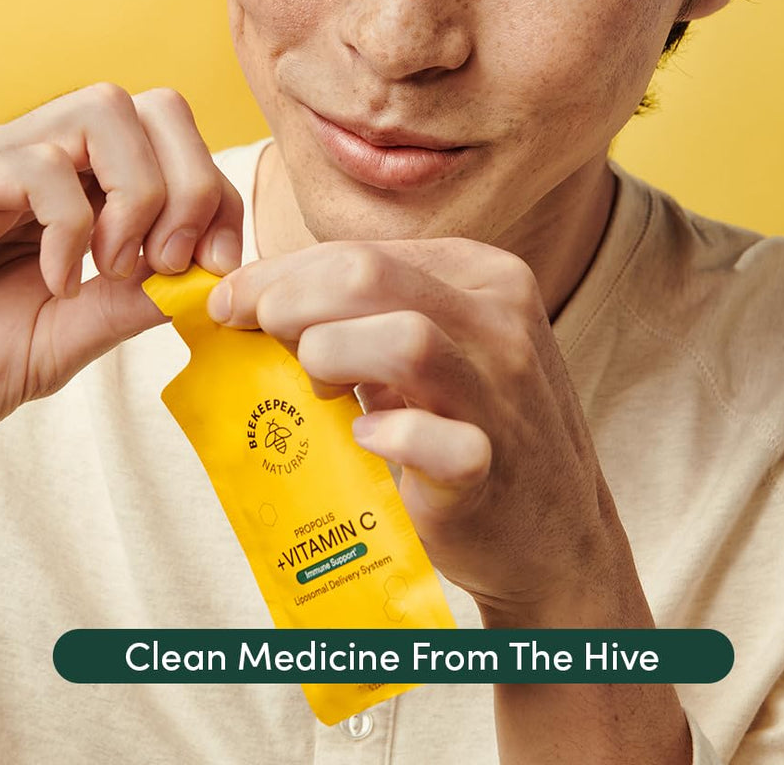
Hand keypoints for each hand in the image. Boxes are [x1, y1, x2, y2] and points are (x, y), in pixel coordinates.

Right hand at [0, 83, 242, 448]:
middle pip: (155, 107)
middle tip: (168, 262)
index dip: (218, 197)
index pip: (177, 146)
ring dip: (138, 195)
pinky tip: (54, 281)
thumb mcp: (67, 338)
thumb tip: (210, 277)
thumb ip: (132, 305)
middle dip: (192, 185)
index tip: (218, 265)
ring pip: (103, 111)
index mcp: (79, 192)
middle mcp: (43, 163)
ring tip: (114, 268)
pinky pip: (35, 165)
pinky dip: (69, 227)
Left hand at [206, 238, 633, 625]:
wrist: (552, 532)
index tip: (230, 303)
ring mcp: (503, 394)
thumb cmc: (470, 425)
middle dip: (288, 301)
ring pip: (404, 339)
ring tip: (315, 386)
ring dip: (329, 355)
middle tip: (258, 338)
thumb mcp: (436, 345)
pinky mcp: (492, 467)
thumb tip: (258, 294)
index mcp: (483, 276)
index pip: (362, 252)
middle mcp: (501, 320)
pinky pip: (440, 442)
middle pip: (368, 276)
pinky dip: (390, 436)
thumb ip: (369, 312)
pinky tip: (366, 437)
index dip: (280, 273)